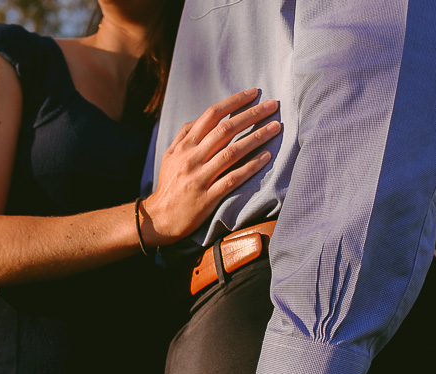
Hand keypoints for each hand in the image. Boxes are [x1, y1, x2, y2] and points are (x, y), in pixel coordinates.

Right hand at [141, 89, 280, 245]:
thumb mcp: (170, 156)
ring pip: (232, 152)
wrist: (159, 218)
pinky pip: (233, 179)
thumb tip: (202, 118)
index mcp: (184, 146)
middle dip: (251, 115)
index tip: (253, 93)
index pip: (211, 116)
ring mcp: (200, 178)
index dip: (234, 102)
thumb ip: (184, 135)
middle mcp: (192, 158)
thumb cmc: (169, 184)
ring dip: (257, 137)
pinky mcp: (207, 197)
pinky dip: (251, 167)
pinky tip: (266, 156)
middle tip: (273, 105)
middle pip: (225, 130)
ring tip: (276, 127)